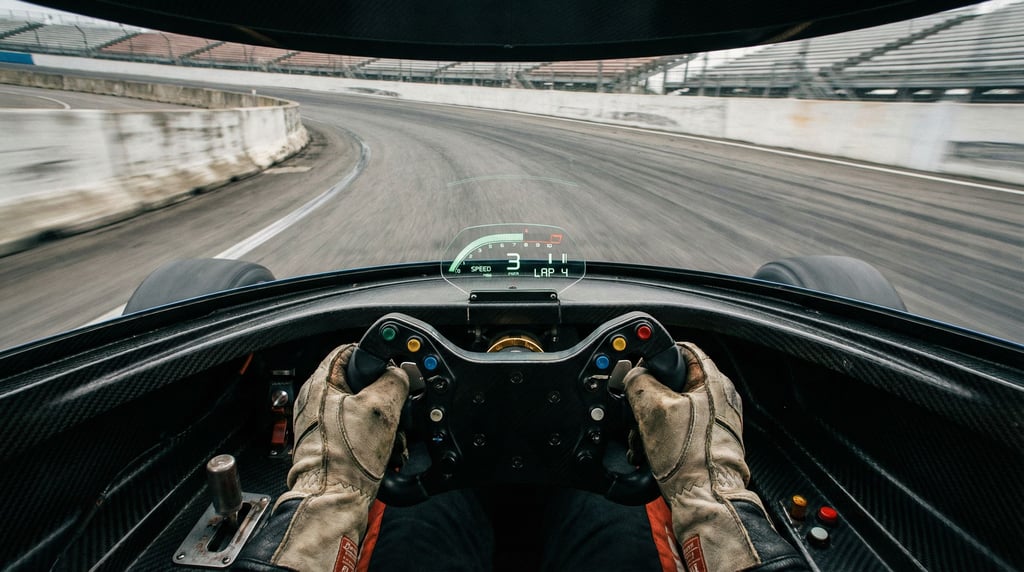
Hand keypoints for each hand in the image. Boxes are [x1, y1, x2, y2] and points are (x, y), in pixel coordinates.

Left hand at [237, 344, 408, 570]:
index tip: (392, 370)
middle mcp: (316, 403)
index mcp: (319, 384)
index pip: (349, 351)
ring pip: (363, 410)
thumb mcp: (380, 408)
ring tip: (392, 436)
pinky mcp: (332, 447)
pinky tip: (386, 450)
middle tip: (395, 410)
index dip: (375, 358)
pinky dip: (376, 439)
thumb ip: (394, 380)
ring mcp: (322, 426)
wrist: (335, 502)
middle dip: (384, 398)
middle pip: (359, 384)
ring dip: (384, 422)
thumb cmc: (345, 460)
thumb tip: (401, 374)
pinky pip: (360, 432)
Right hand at [625, 342, 767, 571]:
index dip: (656, 357)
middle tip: (638, 410)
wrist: (706, 500)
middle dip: (650, 396)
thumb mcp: (654, 410)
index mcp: (714, 382)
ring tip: (643, 436)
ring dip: (653, 419)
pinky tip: (652, 448)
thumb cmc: (690, 460)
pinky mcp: (710, 440)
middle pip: (675, 381)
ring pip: (675, 406)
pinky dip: (663, 434)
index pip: (682, 350)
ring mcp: (717, 421)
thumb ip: (639, 381)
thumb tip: (632, 374)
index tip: (639, 370)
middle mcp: (721, 399)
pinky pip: (680, 427)